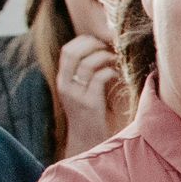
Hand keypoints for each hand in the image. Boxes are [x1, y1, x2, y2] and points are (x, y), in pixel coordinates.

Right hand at [55, 34, 126, 154]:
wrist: (87, 141)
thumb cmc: (89, 113)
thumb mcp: (81, 91)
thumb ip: (85, 74)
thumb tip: (101, 51)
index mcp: (63, 80)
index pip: (66, 50)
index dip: (84, 41)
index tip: (100, 42)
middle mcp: (66, 85)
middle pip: (72, 52)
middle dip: (93, 45)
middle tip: (108, 48)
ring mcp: (76, 95)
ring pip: (87, 64)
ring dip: (105, 57)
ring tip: (116, 61)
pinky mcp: (90, 103)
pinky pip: (99, 78)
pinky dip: (111, 72)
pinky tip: (118, 75)